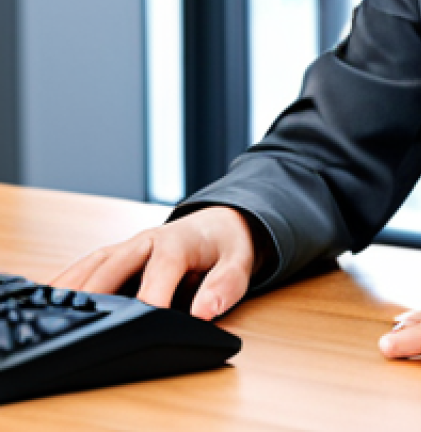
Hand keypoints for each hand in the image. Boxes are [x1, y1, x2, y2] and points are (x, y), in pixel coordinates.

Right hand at [52, 206, 259, 320]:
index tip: (142, 321)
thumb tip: (205, 311)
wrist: (222, 224)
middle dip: (97, 292)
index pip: (161, 268)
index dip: (151, 295)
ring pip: (94, 264)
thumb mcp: (240, 263)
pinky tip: (49, 298)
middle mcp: (147, 241)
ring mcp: (129, 248)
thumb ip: (225, 286)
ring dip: (71, 286)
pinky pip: (88, 267)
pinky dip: (67, 283)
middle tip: (80, 325)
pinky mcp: (118, 258)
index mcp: (178, 242)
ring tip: (51, 312)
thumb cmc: (228, 246)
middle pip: (115, 264)